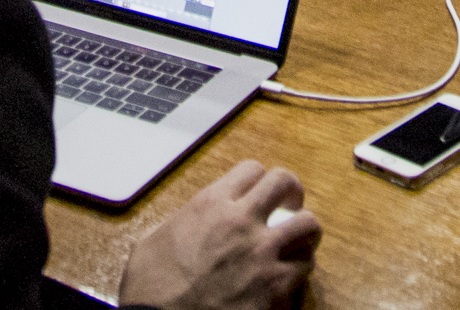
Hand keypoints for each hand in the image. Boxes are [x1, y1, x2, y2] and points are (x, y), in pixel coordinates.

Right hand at [118, 159, 318, 309]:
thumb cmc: (152, 289)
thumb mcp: (151, 241)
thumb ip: (178, 222)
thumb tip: (186, 224)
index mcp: (211, 204)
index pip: (251, 169)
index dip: (258, 180)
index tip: (260, 194)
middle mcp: (241, 220)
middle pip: (285, 182)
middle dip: (292, 193)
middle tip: (289, 207)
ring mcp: (263, 252)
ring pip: (308, 224)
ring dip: (304, 232)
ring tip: (297, 243)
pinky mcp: (276, 285)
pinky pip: (305, 266)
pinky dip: (300, 269)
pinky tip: (290, 275)